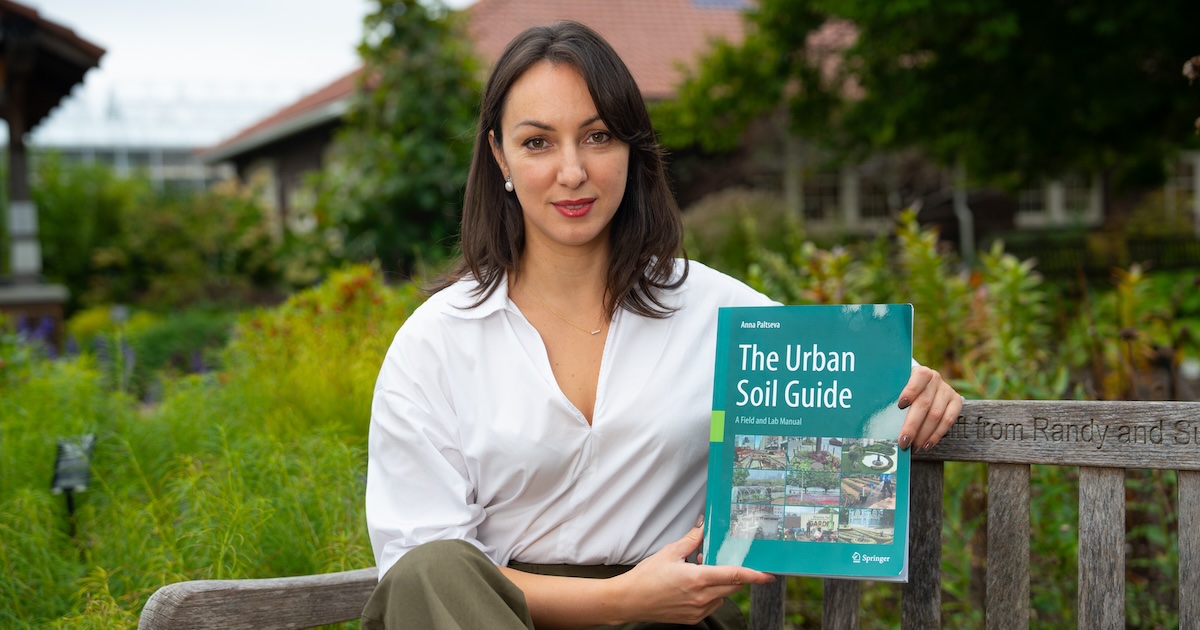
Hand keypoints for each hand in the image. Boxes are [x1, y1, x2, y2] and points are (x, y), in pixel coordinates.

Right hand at [610, 526, 774, 624]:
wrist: (630, 600)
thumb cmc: (647, 576)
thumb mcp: (669, 553)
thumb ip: (691, 540)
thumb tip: (704, 526)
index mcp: (697, 578)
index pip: (733, 576)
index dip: (754, 575)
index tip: (768, 575)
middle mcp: (701, 597)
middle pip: (732, 586)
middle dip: (734, 575)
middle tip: (720, 562)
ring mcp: (697, 610)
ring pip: (723, 596)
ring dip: (720, 584)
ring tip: (699, 573)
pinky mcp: (693, 618)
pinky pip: (712, 605)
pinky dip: (710, 595)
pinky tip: (693, 587)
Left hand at [896, 365, 962, 450]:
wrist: (925, 386)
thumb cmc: (904, 390)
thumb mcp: (898, 387)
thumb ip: (891, 396)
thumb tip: (876, 413)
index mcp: (919, 372)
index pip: (918, 378)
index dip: (910, 391)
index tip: (900, 405)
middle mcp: (935, 379)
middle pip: (924, 403)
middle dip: (913, 426)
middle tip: (903, 442)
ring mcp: (947, 390)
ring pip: (936, 415)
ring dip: (924, 435)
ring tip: (913, 447)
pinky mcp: (956, 401)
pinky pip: (948, 421)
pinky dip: (936, 435)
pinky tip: (926, 445)